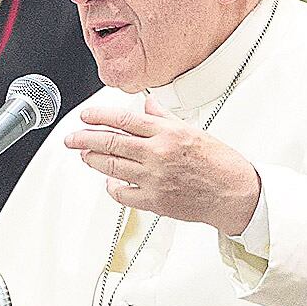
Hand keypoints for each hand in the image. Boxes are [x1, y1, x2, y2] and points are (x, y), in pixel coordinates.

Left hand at [63, 96, 261, 234]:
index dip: (99, 117)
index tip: (85, 117)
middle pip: (111, 142)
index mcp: (168, 133)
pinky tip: (109, 180)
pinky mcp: (154, 201)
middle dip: (85, 139)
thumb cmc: (219, 163)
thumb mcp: (193, 131)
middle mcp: (158, 154)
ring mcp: (154, 179)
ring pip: (112, 166)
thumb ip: (164, 118)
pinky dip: (111, 186)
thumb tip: (147, 104)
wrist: (234, 193)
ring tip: (85, 155)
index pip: (124, 119)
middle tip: (72, 138)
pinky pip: (122, 193)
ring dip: (93, 160)